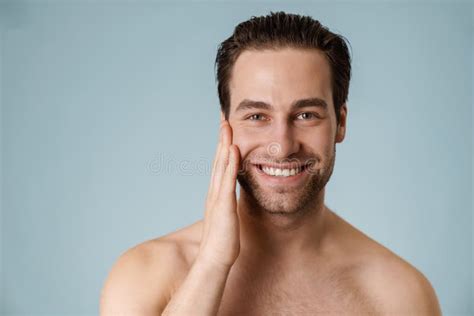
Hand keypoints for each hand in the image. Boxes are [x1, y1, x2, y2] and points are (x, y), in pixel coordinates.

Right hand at [198, 114, 240, 267]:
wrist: (215, 260)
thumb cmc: (223, 241)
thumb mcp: (227, 217)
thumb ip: (228, 205)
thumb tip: (232, 200)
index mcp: (217, 193)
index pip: (220, 164)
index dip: (223, 145)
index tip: (226, 128)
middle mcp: (215, 191)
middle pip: (218, 159)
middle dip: (221, 137)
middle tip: (224, 117)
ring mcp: (217, 197)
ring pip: (221, 165)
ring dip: (224, 144)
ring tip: (227, 125)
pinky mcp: (223, 205)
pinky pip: (228, 180)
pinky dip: (230, 163)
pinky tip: (233, 148)